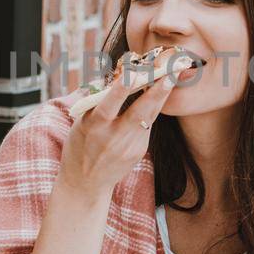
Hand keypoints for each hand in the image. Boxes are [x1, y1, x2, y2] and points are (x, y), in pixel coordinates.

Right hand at [57, 65, 186, 196]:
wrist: (86, 182)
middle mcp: (113, 138)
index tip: (133, 71)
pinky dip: (150, 110)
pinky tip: (157, 96)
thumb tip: (115, 78)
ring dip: (161, 97)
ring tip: (173, 77)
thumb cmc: (80, 144)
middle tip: (171, 73)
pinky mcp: (139, 152)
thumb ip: (97, 104)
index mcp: (94, 128)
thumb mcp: (80, 124)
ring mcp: (129, 147)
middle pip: (139, 112)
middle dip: (156, 92)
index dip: (121, 89)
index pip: (108, 106)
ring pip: (149, 117)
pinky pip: (146, 126)